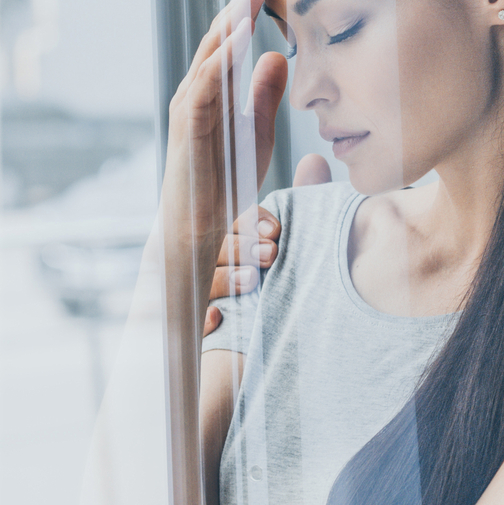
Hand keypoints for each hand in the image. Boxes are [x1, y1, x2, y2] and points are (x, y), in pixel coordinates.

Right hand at [164, 0, 287, 252]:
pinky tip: (243, 34)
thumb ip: (263, 96)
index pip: (234, 37)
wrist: (197, 230)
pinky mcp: (188, 126)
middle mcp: (197, 90)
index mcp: (214, 89)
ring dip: (234, 16)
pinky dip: (223, 56)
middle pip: (221, 33)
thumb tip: (277, 57)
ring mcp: (189, 106)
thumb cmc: (223, 183)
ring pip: (212, 51)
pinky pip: (206, 83)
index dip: (251, 4)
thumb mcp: (255, 132)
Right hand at [201, 152, 329, 334]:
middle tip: (271, 255)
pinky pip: (190, 323)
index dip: (254, 224)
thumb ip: (304, 201)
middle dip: (241, 248)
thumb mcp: (294, 241)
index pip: (236, 223)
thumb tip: (313, 159)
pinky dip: (203, 321)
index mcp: (236, 238)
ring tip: (249, 280)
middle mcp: (214, 263)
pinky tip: (217, 318)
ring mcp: (202, 297)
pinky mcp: (198, 331)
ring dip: (224, 280)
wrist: (285, 345)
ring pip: (201, 281)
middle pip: (215, 248)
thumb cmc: (287, 284)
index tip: (277, 232)